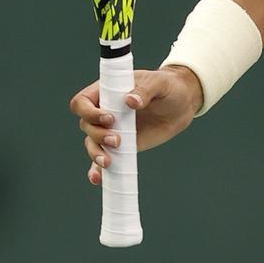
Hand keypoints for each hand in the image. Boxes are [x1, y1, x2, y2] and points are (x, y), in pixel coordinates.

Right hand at [70, 66, 203, 187]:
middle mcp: (103, 112)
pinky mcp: (121, 147)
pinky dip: (98, 170)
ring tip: (109, 162)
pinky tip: (99, 179)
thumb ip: (145, 90)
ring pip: (92, 144)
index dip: (89, 112)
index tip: (109, 119)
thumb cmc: (167, 87)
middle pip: (86, 125)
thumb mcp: (159, 83)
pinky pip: (104, 158)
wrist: (181, 105)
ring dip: (96, 154)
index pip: (83, 102)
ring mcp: (111, 130)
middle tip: (118, 140)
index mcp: (106, 92)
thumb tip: (130, 101)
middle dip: (97, 135)